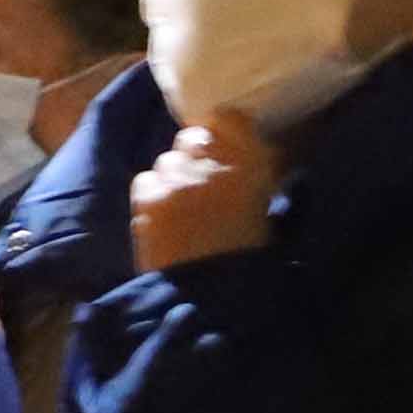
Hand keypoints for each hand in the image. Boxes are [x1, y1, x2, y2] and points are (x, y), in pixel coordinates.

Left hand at [129, 115, 283, 272]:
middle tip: (204, 174)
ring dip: (176, 171)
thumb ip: (258, 174)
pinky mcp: (147, 198)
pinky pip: (147, 178)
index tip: (229, 140)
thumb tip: (255, 151)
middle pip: (195, 135)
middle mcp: (211, 165)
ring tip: (182, 197)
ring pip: (168, 157)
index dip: (227, 127)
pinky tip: (163, 209)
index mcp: (250, 166)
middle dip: (199, 151)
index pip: (231, 118)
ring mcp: (176, 180)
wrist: (208, 295)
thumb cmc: (247, 255)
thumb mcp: (266, 207)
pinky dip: (154, 190)